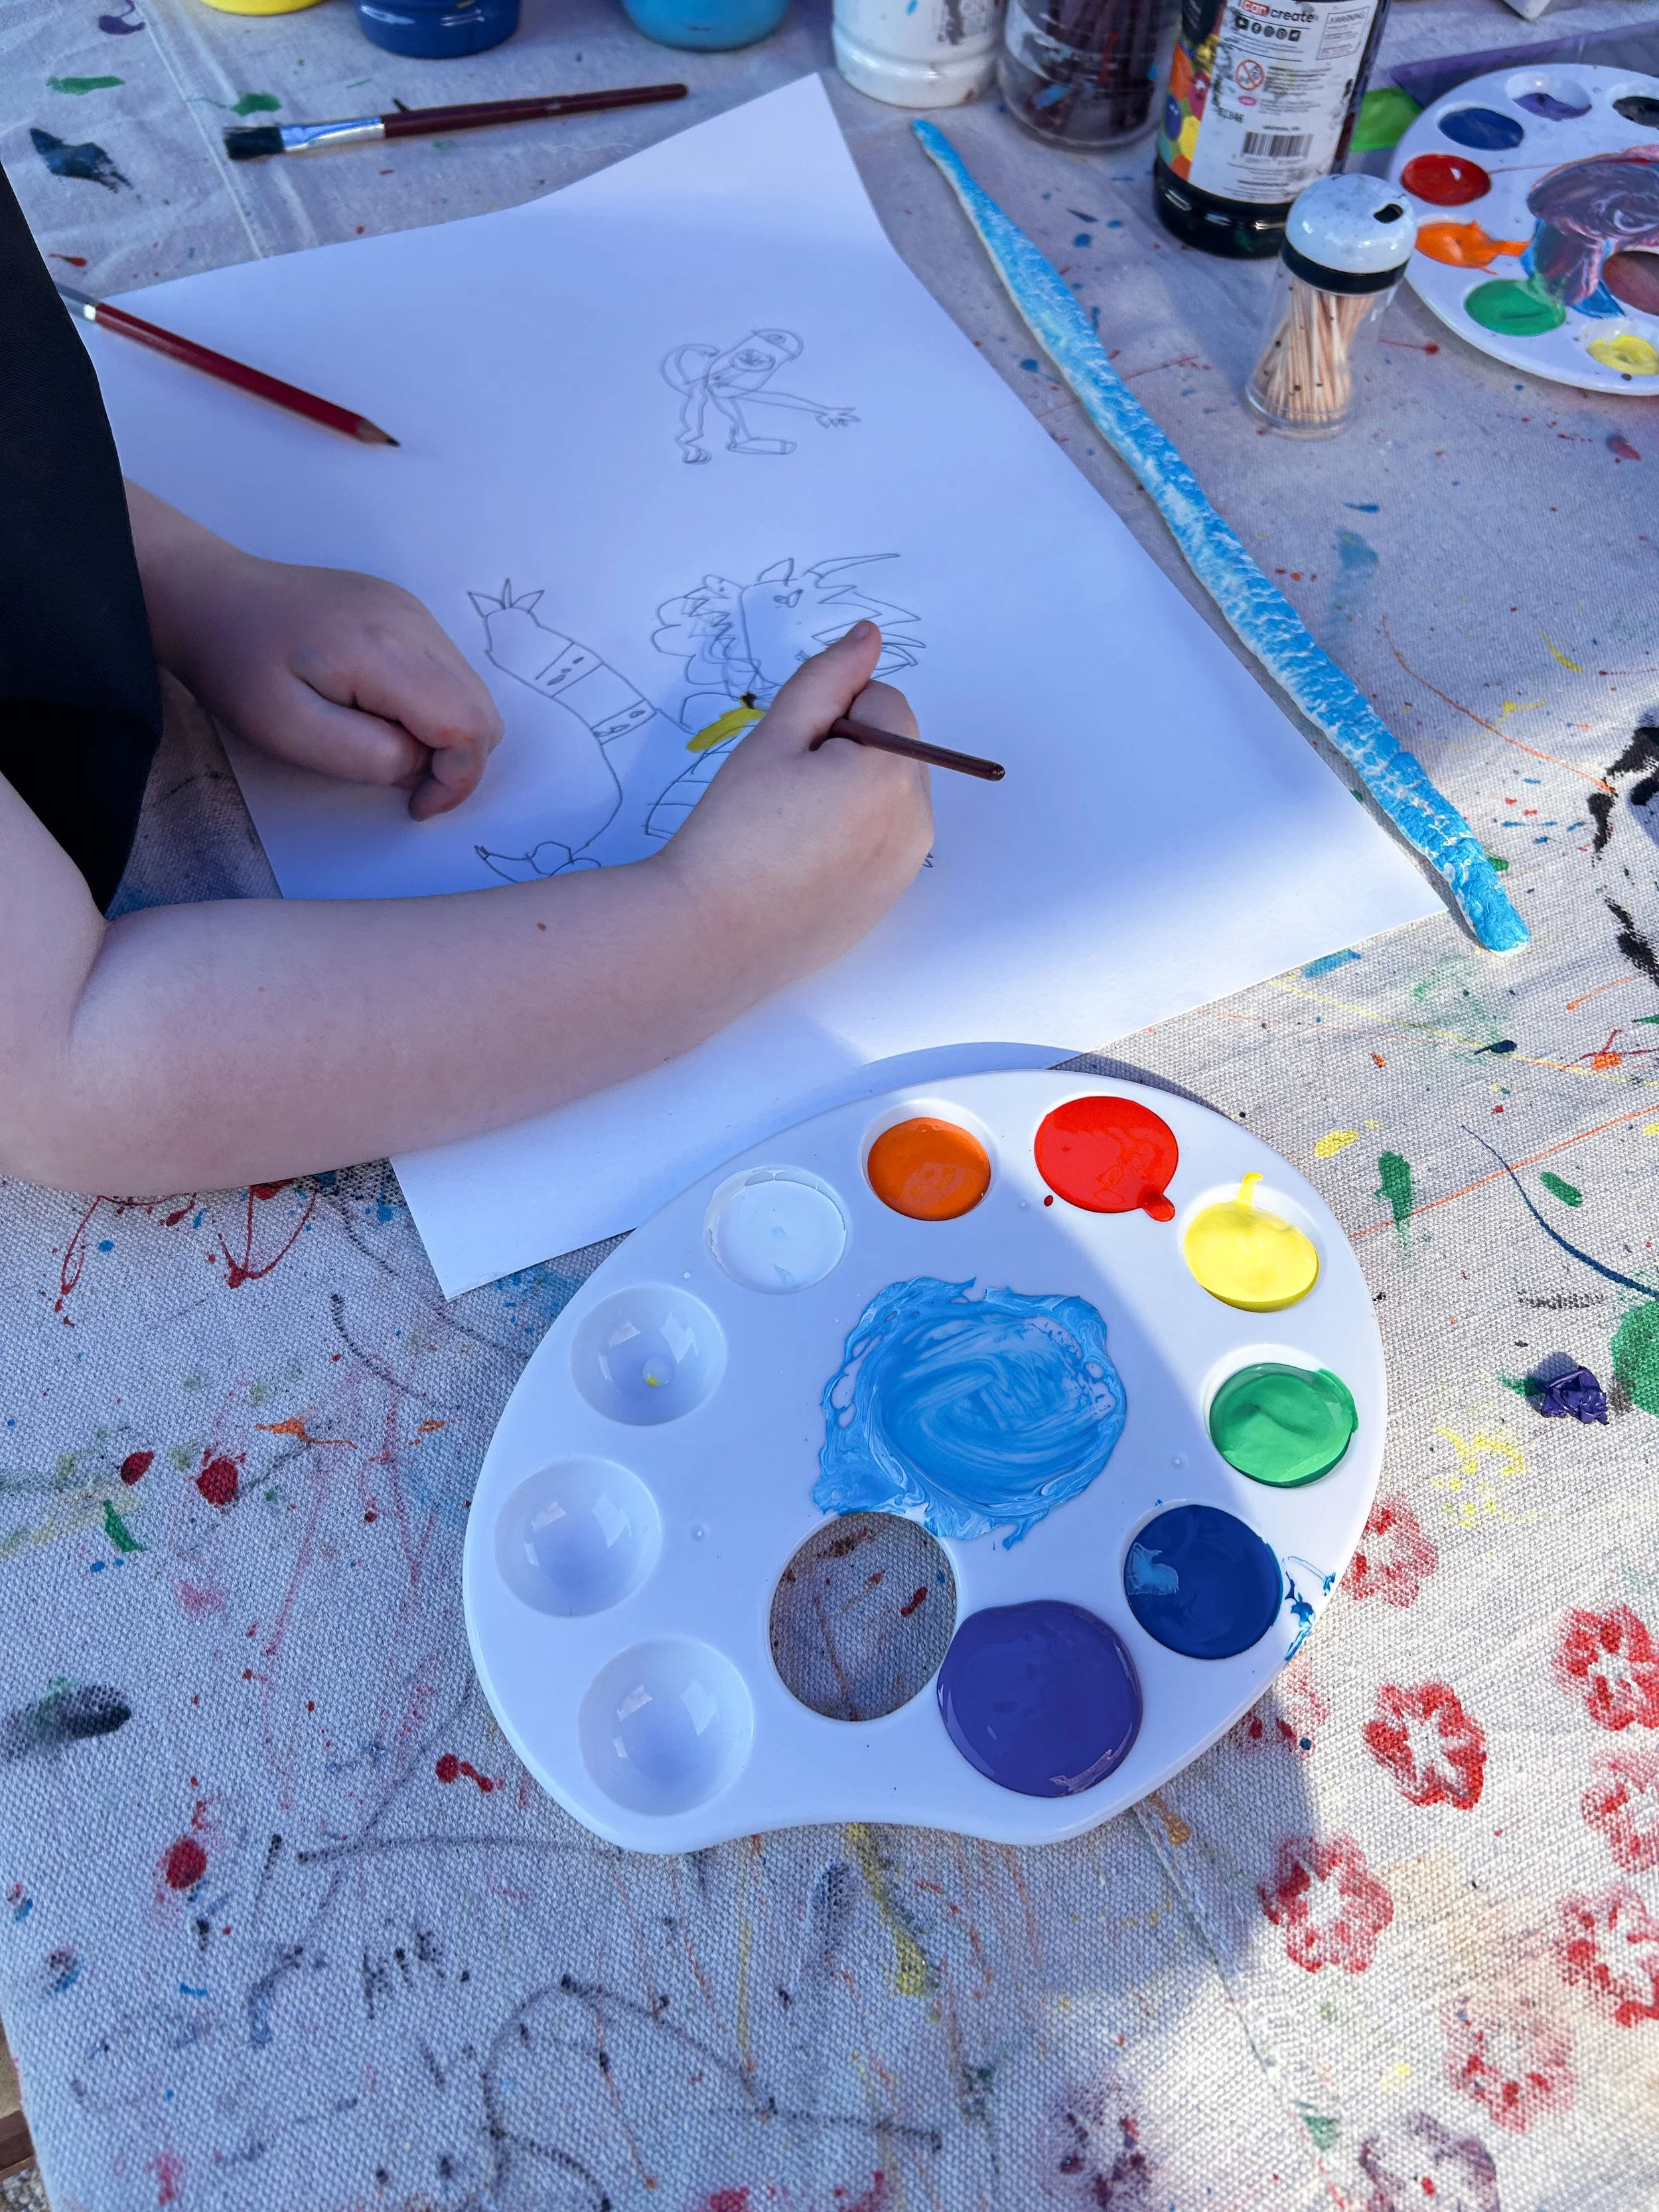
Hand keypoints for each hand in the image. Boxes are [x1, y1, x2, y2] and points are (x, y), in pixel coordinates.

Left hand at [127, 485, 501, 819]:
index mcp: (382, 648)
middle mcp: (411, 620)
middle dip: (456, 762)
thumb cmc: (237, 665)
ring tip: (382, 742)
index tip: (416, 805)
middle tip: (401, 780)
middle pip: (482, 710)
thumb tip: (419, 765)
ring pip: (471, 693)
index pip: (467, 724)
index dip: (456, 779)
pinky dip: (433, 708)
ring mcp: (412, 610)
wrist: (211, 596)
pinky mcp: (405, 611)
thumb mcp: (287, 730)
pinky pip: (449, 673)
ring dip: (444, 735)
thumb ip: (366, 756)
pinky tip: (380, 711)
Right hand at [657, 620, 932, 996]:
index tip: (790, 756)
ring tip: (788, 830)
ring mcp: (905, 868)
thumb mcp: (775, 737)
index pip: (883, 702)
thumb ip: (827, 678)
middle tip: (783, 794)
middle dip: (846, 753)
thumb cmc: (735, 833)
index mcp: (895, 774)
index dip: (830, 716)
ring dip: (847, 794)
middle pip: (892, 750)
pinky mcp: (886, 901)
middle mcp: (917, 822)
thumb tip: (868, 637)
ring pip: (884, 796)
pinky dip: (847, 839)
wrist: (712, 937)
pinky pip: (878, 843)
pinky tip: (798, 862)